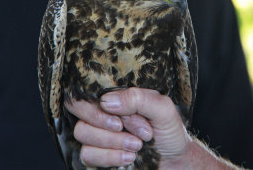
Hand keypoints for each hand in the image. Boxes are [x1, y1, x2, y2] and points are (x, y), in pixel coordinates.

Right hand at [66, 88, 240, 168]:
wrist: (174, 161)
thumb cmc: (169, 132)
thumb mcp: (163, 109)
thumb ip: (138, 99)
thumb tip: (107, 100)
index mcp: (119, 96)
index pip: (90, 90)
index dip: (99, 105)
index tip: (120, 120)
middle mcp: (105, 112)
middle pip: (78, 109)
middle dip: (103, 122)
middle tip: (124, 129)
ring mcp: (99, 133)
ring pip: (82, 132)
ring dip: (111, 141)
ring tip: (137, 145)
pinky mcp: (97, 154)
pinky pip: (87, 154)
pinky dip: (109, 157)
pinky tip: (129, 157)